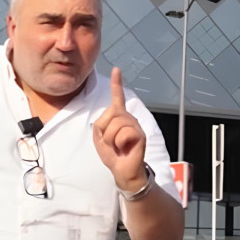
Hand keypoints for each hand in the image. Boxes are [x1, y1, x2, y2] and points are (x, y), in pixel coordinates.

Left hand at [93, 67, 146, 189]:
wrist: (122, 170)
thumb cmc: (111, 153)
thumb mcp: (99, 136)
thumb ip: (101, 122)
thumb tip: (114, 115)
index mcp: (118, 117)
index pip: (118, 97)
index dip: (117, 83)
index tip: (117, 69)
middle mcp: (128, 118)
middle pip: (110, 114)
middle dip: (105, 131)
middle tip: (111, 143)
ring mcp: (135, 126)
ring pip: (116, 124)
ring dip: (111, 139)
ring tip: (118, 147)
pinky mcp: (140, 135)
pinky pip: (123, 133)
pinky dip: (119, 143)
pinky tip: (125, 148)